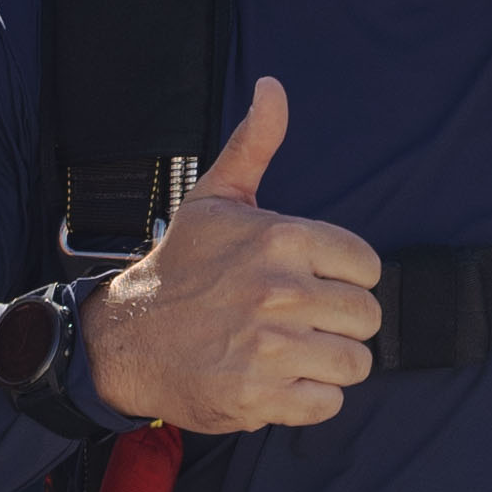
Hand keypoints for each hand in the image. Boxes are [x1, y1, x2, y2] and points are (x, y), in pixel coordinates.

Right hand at [78, 79, 384, 434]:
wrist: (124, 338)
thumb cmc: (180, 267)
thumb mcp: (216, 199)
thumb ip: (255, 143)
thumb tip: (273, 88)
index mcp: (282, 239)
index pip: (368, 267)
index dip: (344, 278)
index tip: (311, 283)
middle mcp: (281, 292)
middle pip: (366, 318)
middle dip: (339, 323)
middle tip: (299, 321)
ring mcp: (271, 348)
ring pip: (354, 363)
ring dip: (327, 363)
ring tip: (289, 351)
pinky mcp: (260, 397)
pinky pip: (328, 404)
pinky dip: (308, 398)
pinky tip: (276, 380)